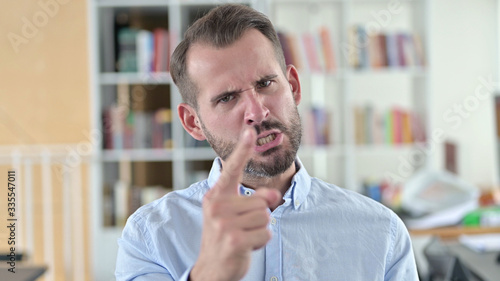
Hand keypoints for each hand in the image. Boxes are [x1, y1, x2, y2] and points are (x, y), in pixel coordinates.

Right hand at [190, 128, 280, 280]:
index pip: (231, 169)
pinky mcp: (234, 239)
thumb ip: (256, 199)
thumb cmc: (226, 236)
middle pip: (262, 200)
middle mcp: (217, 205)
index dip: (242, 149)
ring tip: (244, 236)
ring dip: (261, 230)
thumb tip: (275, 194)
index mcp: (216, 195)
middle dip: (260, 216)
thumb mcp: (237, 214)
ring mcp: (224, 223)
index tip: (249, 130)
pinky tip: (246, 246)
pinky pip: (266, 233)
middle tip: (242, 228)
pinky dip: (262, 242)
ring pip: (266, 216)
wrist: (212, 268)